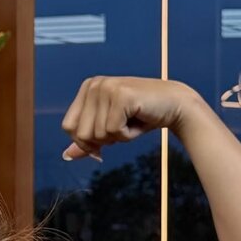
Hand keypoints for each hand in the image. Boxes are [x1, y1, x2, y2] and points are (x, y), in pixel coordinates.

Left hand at [61, 76, 196, 160]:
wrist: (174, 105)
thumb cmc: (141, 117)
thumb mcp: (109, 129)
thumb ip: (87, 141)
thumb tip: (66, 156)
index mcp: (87, 87)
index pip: (68, 127)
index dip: (86, 141)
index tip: (106, 136)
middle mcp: (94, 84)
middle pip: (81, 134)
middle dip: (103, 140)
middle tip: (122, 126)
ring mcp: (107, 88)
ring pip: (98, 134)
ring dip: (118, 137)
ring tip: (132, 121)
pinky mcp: (121, 96)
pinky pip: (114, 131)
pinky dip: (128, 135)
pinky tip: (138, 120)